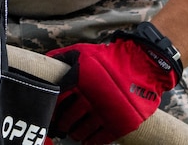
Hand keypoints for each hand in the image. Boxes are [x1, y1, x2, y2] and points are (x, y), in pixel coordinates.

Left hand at [47, 34, 180, 143]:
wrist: (142, 65)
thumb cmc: (109, 58)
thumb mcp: (83, 52)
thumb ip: (62, 57)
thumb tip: (45, 61)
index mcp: (79, 79)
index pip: (58, 99)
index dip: (51, 108)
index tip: (50, 113)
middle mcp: (91, 97)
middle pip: (69, 118)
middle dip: (63, 124)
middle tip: (61, 126)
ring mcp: (106, 111)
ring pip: (83, 130)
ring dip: (76, 133)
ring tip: (74, 133)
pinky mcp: (121, 122)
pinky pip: (101, 138)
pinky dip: (92, 141)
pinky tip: (88, 141)